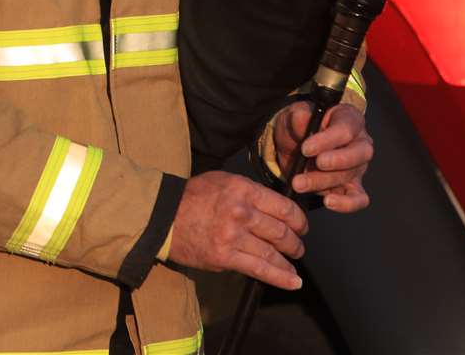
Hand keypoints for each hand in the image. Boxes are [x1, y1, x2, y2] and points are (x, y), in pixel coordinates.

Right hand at [167, 170, 307, 289]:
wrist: (163, 216)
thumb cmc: (191, 197)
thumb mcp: (222, 181)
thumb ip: (248, 192)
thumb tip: (273, 207)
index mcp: (243, 189)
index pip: (284, 207)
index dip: (299, 220)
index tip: (301, 226)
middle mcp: (241, 211)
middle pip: (281, 231)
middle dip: (295, 243)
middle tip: (298, 247)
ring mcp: (233, 236)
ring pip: (273, 252)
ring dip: (288, 261)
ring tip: (293, 265)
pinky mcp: (225, 257)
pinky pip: (260, 269)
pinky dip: (281, 277)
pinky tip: (293, 281)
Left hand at [272, 102, 372, 212]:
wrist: (294, 145)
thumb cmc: (300, 126)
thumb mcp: (293, 116)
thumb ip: (298, 117)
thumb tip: (302, 118)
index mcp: (349, 119)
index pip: (346, 129)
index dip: (327, 140)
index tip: (306, 148)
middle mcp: (360, 143)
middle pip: (358, 154)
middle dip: (336, 161)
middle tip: (315, 164)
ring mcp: (358, 166)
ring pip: (350, 176)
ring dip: (323, 181)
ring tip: (299, 183)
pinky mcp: (353, 187)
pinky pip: (358, 198)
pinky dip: (346, 203)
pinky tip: (328, 201)